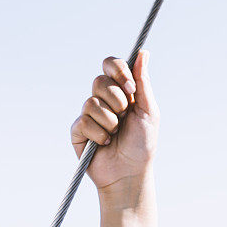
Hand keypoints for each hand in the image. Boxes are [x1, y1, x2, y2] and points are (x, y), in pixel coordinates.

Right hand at [70, 49, 159, 190]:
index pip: (111, 64)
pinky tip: (105, 143)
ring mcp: (89, 114)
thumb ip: (143, 81)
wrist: (131, 173)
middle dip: (117, 100)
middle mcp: (103, 98)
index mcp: (121, 90)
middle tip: (125, 116)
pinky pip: (84, 122)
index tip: (131, 88)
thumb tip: (143, 53)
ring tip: (116, 134)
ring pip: (91, 102)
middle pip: (99, 80)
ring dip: (110, 121)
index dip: (118, 71)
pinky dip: (99, 134)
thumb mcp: (148, 110)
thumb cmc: (143, 143)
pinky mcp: (78, 131)